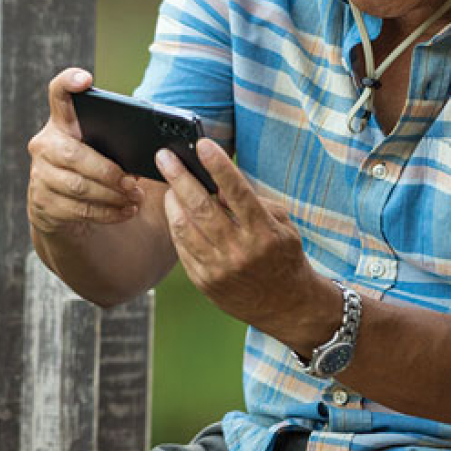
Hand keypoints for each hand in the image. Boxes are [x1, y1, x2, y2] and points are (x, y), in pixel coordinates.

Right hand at [26, 68, 143, 236]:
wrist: (63, 209)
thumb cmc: (94, 170)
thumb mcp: (103, 151)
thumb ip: (119, 143)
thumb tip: (160, 149)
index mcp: (62, 123)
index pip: (58, 94)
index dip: (68, 83)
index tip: (86, 79)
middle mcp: (45, 144)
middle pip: (74, 154)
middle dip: (108, 171)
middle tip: (133, 182)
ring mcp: (40, 175)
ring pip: (78, 186)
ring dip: (112, 195)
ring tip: (135, 198)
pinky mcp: (42, 203)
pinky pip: (79, 209)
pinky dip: (108, 212)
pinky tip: (126, 211)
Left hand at [157, 139, 332, 339]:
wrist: (286, 306)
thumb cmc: (284, 256)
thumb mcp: (281, 225)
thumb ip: (252, 202)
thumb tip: (217, 182)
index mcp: (263, 231)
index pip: (236, 191)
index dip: (218, 165)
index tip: (202, 144)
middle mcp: (239, 250)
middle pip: (201, 206)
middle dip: (178, 177)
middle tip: (165, 157)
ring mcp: (219, 268)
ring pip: (183, 227)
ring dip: (172, 201)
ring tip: (169, 185)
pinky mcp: (204, 281)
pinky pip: (181, 247)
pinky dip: (176, 225)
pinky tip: (175, 212)